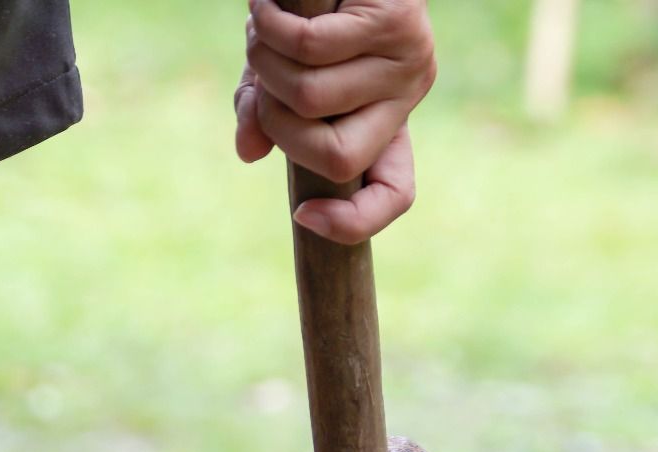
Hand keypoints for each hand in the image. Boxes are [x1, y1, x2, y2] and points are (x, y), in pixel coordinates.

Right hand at [234, 0, 435, 243]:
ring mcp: (409, 62)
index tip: (304, 216)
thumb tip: (248, 150)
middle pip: (337, 157)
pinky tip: (264, 5)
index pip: (395, 195)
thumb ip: (264, 110)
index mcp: (386, 122)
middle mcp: (407, 98)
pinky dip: (269, 27)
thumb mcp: (282, 70)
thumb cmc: (310, 10)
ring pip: (311, 96)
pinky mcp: (399, 22)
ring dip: (264, 62)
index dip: (355, 223)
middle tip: (260, 77)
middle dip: (276, 121)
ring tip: (259, 27)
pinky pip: (310, 47)